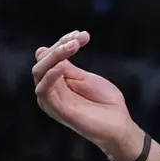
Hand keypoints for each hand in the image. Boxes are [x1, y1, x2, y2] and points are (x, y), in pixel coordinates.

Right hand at [32, 31, 142, 160]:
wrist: (120, 125)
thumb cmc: (105, 103)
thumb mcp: (85, 78)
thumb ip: (67, 66)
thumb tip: (45, 49)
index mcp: (58, 81)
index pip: (49, 56)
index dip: (62, 42)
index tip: (82, 35)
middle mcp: (51, 90)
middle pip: (41, 63)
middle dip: (58, 47)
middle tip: (78, 40)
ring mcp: (52, 100)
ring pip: (39, 73)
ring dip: (55, 56)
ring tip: (73, 47)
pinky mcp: (56, 110)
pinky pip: (44, 90)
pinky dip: (50, 75)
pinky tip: (63, 66)